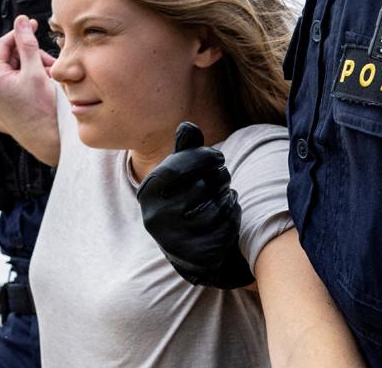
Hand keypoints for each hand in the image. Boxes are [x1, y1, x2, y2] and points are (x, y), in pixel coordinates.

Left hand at [0, 15, 59, 164]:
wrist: (46, 140)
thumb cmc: (42, 109)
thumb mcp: (36, 71)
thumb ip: (27, 43)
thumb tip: (21, 20)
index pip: (2, 45)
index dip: (19, 33)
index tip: (33, 24)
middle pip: (9, 57)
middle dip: (30, 55)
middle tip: (50, 61)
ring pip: (13, 69)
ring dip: (32, 66)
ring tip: (50, 75)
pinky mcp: (0, 102)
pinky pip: (12, 81)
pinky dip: (28, 77)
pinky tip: (44, 83)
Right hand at [137, 122, 253, 288]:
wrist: (188, 247)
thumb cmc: (186, 198)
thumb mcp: (180, 173)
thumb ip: (185, 150)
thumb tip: (188, 127)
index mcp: (147, 193)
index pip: (176, 168)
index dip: (203, 158)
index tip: (219, 157)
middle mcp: (155, 217)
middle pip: (201, 186)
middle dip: (220, 177)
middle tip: (224, 178)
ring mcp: (174, 239)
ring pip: (216, 206)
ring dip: (228, 196)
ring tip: (225, 195)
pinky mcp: (196, 255)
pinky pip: (226, 226)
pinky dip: (233, 215)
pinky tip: (229, 213)